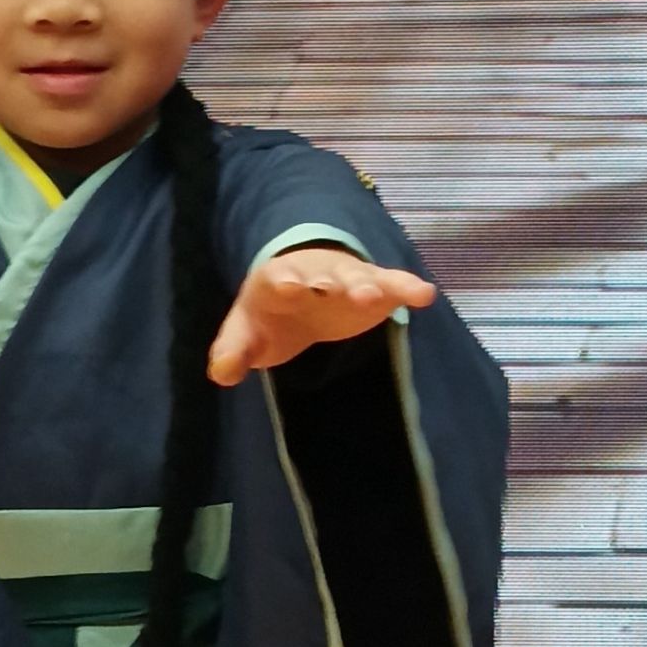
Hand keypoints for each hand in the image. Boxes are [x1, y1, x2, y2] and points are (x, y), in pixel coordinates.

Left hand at [207, 246, 435, 387]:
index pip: (279, 279)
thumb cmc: (270, 315)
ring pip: (358, 277)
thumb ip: (233, 353)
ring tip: (377, 295)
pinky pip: (392, 284)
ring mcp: (345, 278)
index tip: (291, 288)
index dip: (285, 283)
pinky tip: (425, 294)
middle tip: (342, 289)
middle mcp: (314, 273)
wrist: (297, 289)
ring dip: (367, 284)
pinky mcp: (374, 287)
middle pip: (323, 275)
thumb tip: (222, 374)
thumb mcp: (246, 335)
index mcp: (276, 281)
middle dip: (331, 281)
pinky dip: (407, 287)